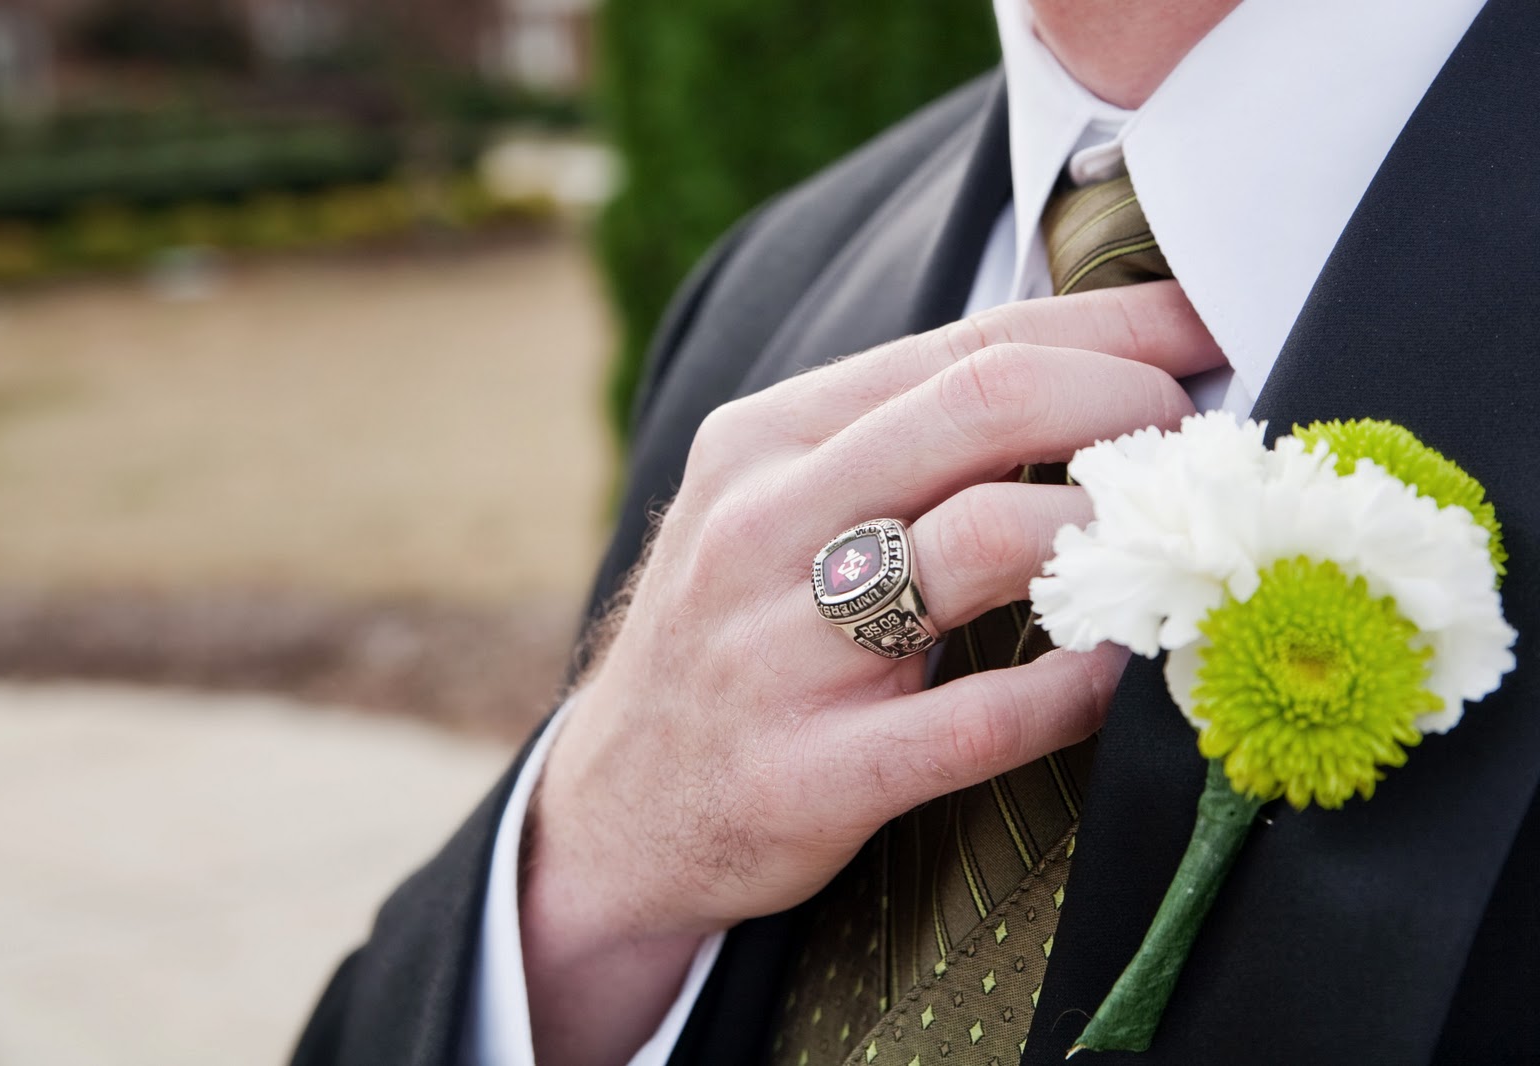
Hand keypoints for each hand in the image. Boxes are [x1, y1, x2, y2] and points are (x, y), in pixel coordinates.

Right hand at [521, 282, 1224, 1064]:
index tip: (1206, 330)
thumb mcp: (771, 506)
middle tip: (1196, 442)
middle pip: (985, 407)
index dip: (1113, 327)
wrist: (623, 806)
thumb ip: (895, 440)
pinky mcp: (812, 772)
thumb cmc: (733, 633)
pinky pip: (981, 721)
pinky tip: (1121, 673)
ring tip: (1169, 551)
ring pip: (987, 542)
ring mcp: (779, 651)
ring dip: (1114, 538)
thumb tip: (1086, 377)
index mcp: (763, 440)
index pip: (967, 345)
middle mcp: (762, 525)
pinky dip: (1080, 689)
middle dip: (1128, 405)